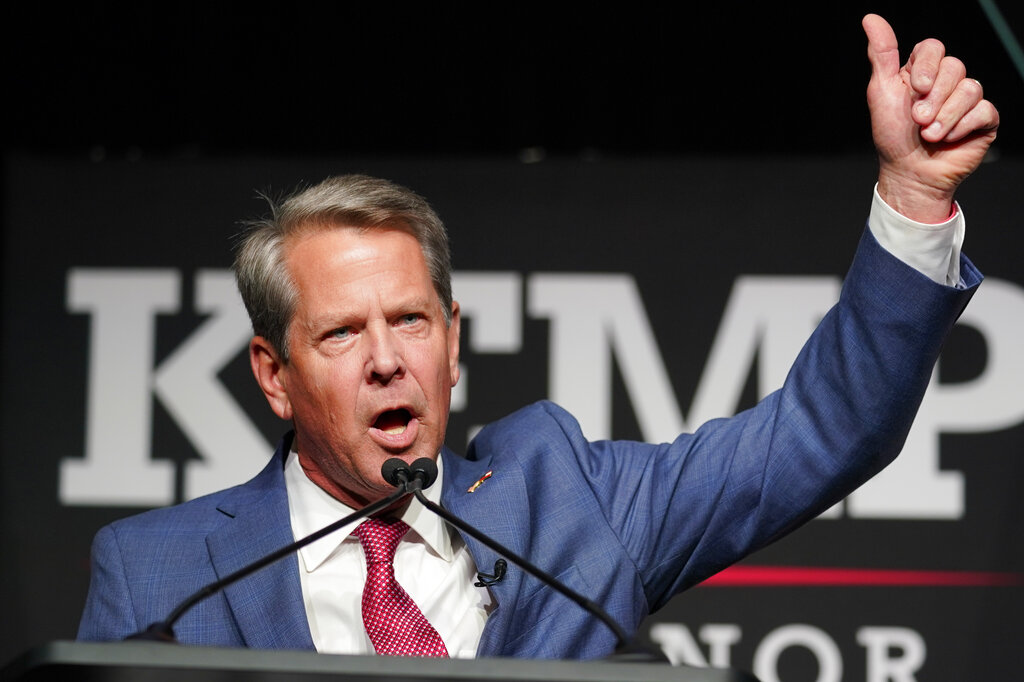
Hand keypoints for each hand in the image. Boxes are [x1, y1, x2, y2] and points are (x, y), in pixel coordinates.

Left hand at [863, 14, 998, 222]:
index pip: (934, 48)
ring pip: (971, 88)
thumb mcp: (881, 92)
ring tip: (929, 135)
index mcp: (922, 72)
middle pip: (956, 66)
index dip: (927, 66)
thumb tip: (870, 19)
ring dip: (945, 116)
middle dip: (934, 98)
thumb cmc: (893, 136)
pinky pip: (984, 110)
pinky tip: (948, 139)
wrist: (909, 173)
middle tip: (918, 120)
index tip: (915, 88)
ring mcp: (967, 100)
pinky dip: (961, 127)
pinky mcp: (983, 119)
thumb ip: (881, 54)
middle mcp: (946, 83)